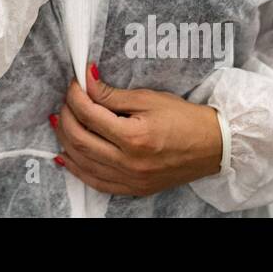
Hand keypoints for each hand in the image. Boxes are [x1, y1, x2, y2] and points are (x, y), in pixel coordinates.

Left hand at [49, 63, 223, 195]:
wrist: (213, 146)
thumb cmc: (184, 118)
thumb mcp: (149, 99)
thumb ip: (113, 95)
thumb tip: (87, 82)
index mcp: (134, 137)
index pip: (90, 114)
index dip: (76, 95)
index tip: (75, 83)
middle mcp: (129, 163)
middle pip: (80, 140)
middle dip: (66, 117)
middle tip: (65, 101)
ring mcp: (130, 179)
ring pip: (83, 162)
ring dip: (65, 141)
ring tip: (59, 123)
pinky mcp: (134, 189)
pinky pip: (96, 182)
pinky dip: (77, 169)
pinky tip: (66, 155)